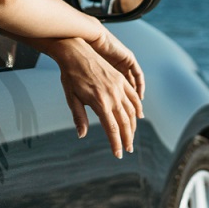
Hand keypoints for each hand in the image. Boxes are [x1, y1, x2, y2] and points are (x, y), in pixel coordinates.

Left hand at [50, 38, 142, 158]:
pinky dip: (137, 108)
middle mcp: (112, 96)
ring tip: (131, 136)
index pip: (112, 129)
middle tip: (128, 149)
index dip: (116, 143)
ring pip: (131, 111)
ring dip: (133, 126)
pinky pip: (133, 96)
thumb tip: (81, 135)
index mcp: (100, 102)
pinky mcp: (121, 79)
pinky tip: (138, 116)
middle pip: (125, 122)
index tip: (118, 154)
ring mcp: (119, 87)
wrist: (76, 53)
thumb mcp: (71, 98)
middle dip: (127, 138)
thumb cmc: (70, 76)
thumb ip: (79, 117)